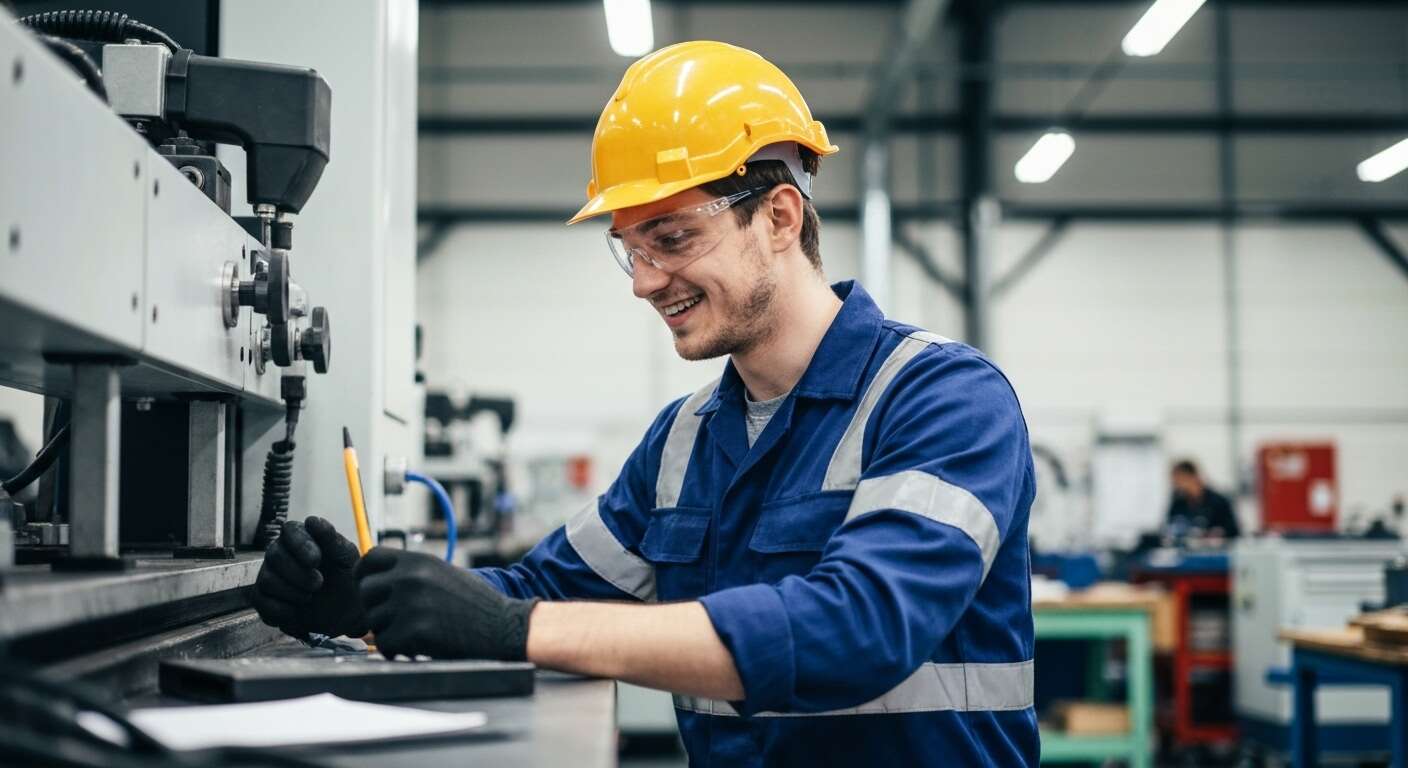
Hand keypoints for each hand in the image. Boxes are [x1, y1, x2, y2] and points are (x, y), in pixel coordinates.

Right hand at [250, 516, 368, 638]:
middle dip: (298, 573)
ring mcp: (269, 575)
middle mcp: (281, 553)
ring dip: (292, 592)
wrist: (344, 613)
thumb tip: (312, 521)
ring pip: (266, 579)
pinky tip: (297, 611)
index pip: (290, 530)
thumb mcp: (346, 559)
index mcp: (302, 538)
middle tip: (318, 584)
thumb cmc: (345, 579)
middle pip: (274, 555)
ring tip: (310, 597)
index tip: (316, 560)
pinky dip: (281, 609)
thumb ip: (332, 540)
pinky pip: (260, 601)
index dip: (301, 544)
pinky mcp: (263, 598)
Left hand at [355, 547, 537, 659]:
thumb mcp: (443, 574)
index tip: (368, 587)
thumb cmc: (475, 603)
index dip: (364, 574)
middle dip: (375, 607)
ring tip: (413, 633)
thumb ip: (410, 573)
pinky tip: (415, 647)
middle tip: (395, 619)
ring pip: (373, 620)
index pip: (370, 558)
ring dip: (388, 630)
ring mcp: (410, 604)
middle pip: (365, 591)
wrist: (503, 626)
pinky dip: (396, 649)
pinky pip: (385, 643)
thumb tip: (374, 581)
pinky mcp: (414, 631)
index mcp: (418, 560)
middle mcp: (410, 578)